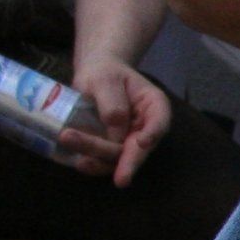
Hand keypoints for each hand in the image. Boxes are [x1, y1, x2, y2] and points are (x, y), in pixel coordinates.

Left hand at [61, 53, 169, 185]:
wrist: (94, 76)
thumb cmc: (104, 72)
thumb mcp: (106, 79)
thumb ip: (112, 101)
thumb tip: (116, 126)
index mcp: (154, 106)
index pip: (159, 122)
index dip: (152, 133)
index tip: (142, 142)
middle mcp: (146, 128)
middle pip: (138, 147)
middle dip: (122, 159)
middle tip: (104, 167)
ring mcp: (130, 140)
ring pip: (120, 158)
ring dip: (101, 162)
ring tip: (80, 162)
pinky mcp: (113, 148)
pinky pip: (106, 161)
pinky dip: (94, 165)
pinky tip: (80, 163)